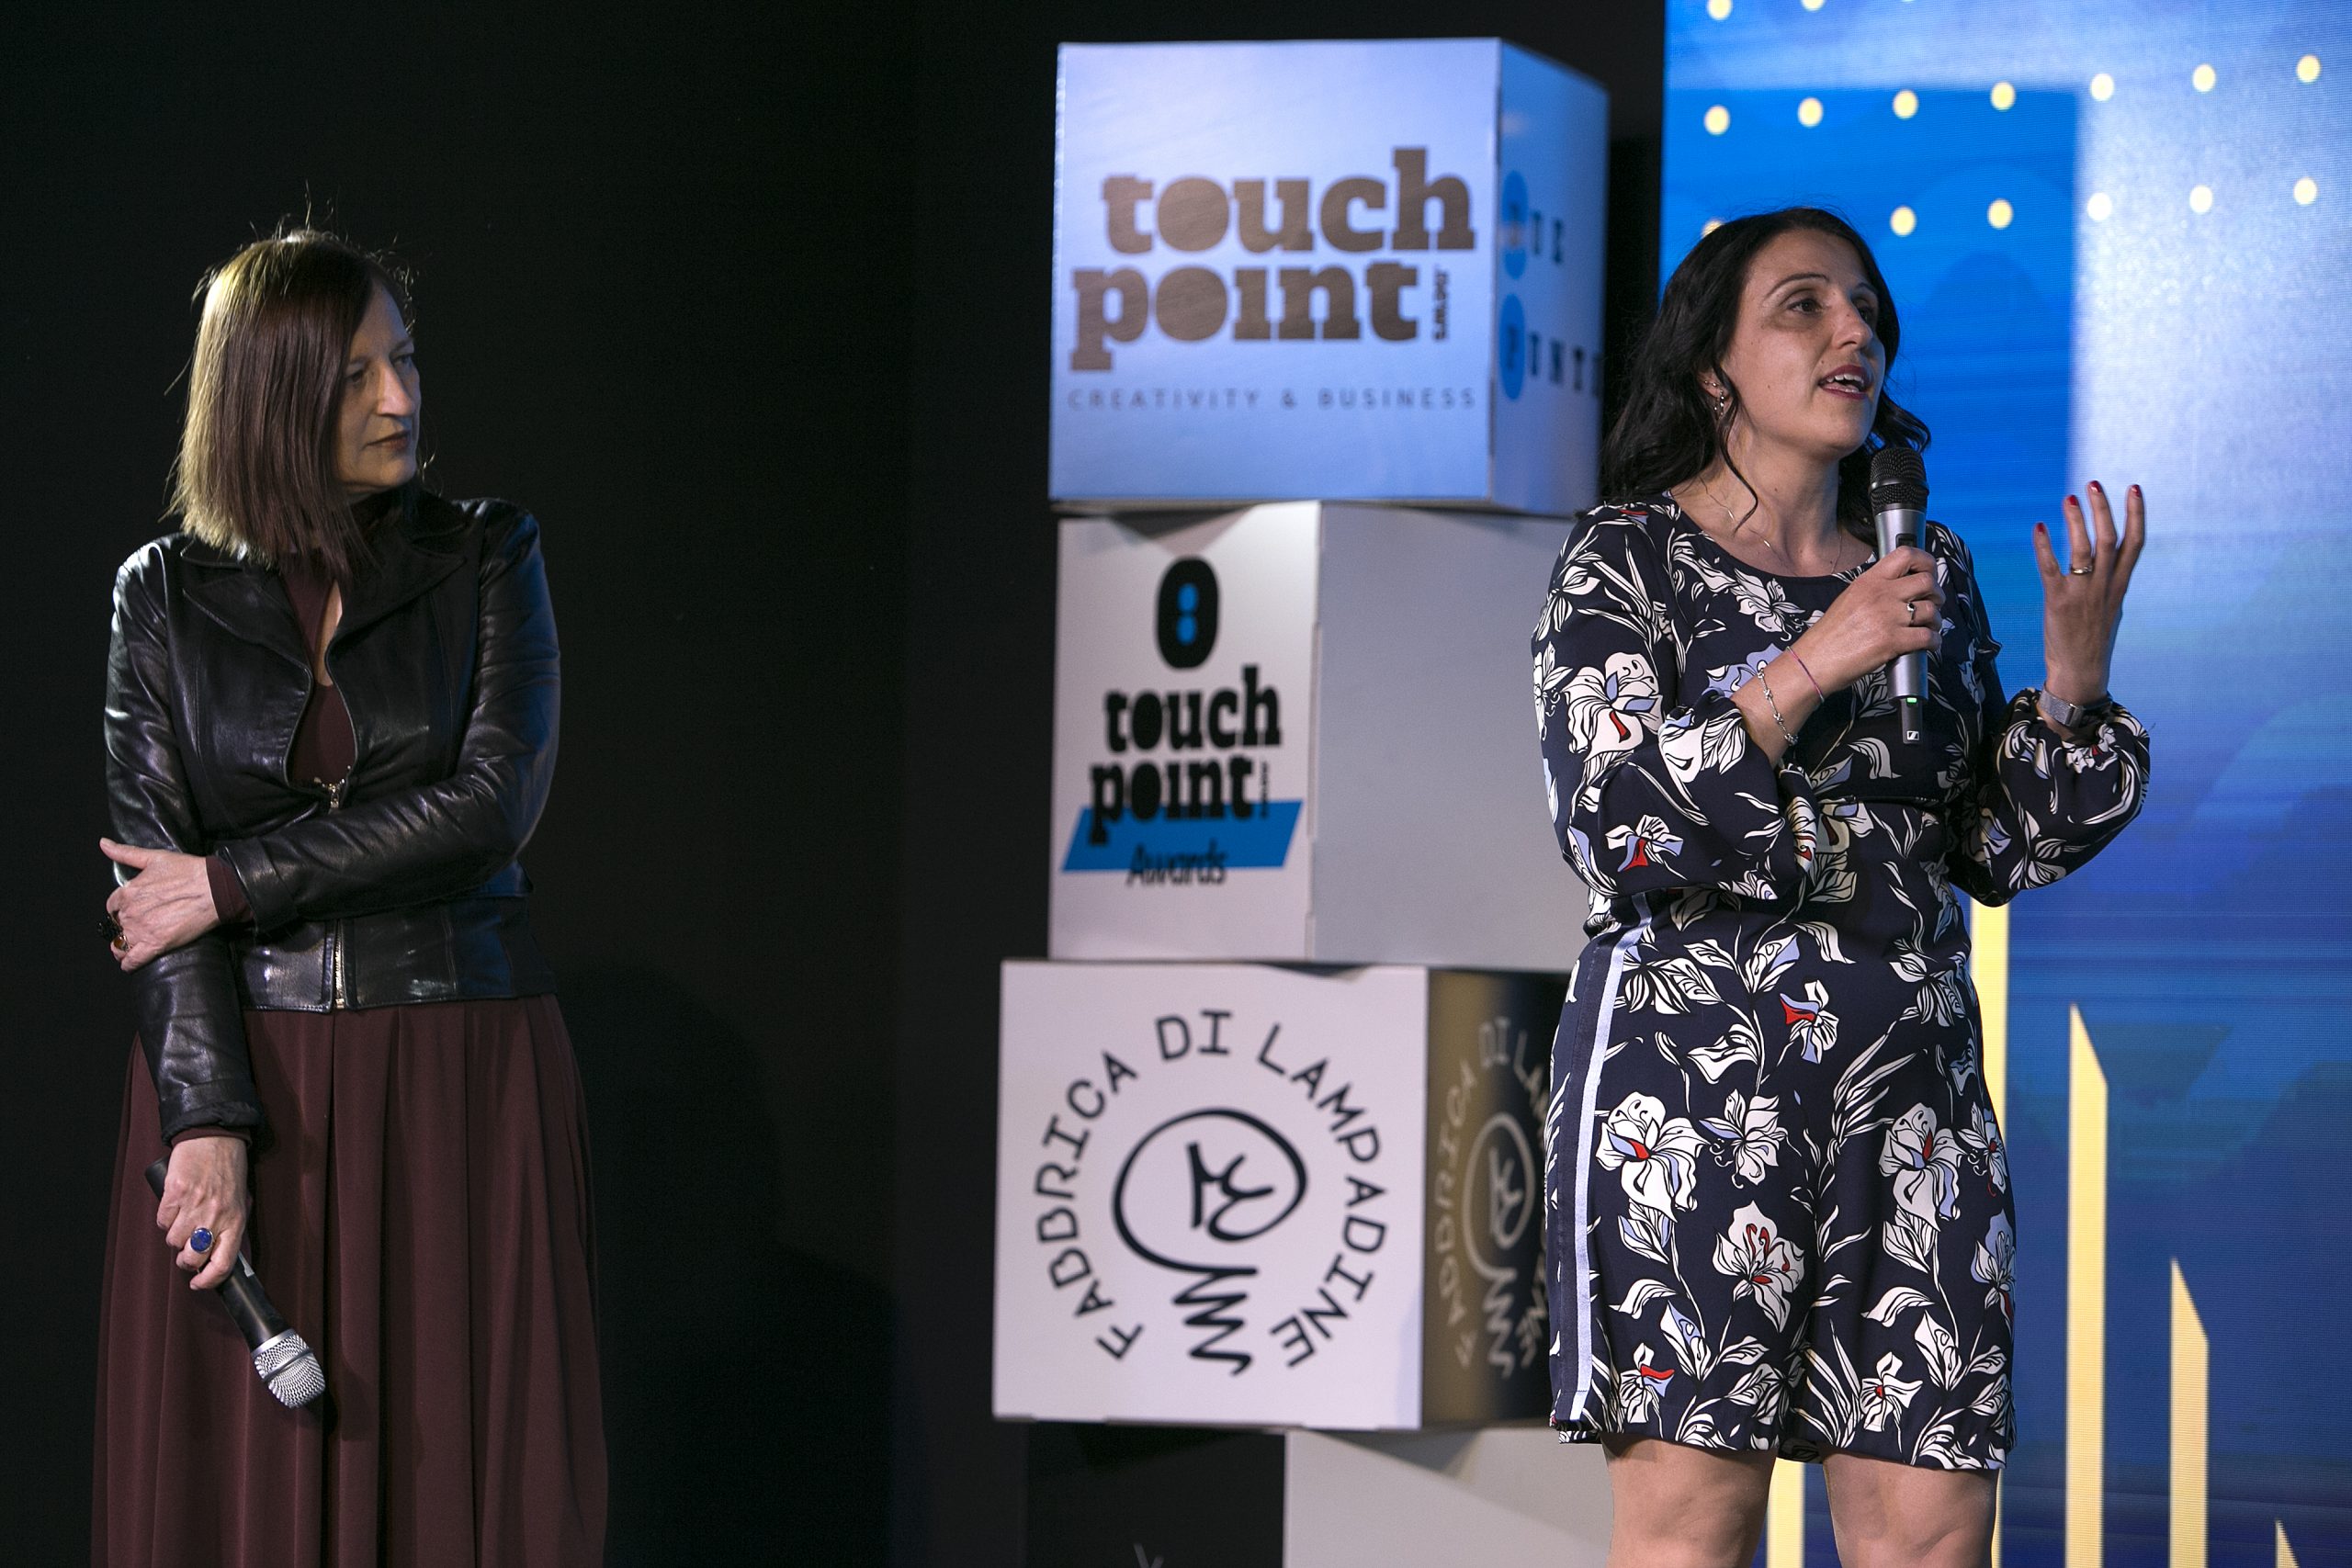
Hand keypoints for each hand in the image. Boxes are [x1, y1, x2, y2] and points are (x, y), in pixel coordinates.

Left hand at [100, 838, 219, 969]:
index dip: (119, 910)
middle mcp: (130, 913)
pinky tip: (129, 964)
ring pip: (119, 945)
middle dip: (121, 928)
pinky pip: (133, 960)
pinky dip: (128, 964)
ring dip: (119, 948)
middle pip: (115, 926)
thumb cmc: (188, 871)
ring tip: (126, 949)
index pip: (112, 906)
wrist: (214, 888)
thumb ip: (125, 852)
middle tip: (134, 929)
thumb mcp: (154, 857)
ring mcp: (142, 930)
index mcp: (127, 892)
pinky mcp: (156, 945)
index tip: (128, 912)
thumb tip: (103, 843)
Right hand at [157, 1134, 249, 1290]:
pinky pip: (162, 1220)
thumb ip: (228, 1228)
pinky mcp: (175, 1194)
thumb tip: (216, 1256)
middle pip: (192, 1258)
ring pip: (174, 1241)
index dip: (208, 1280)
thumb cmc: (228, 1171)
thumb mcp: (239, 1201)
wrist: (215, 1138)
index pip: (223, 1263)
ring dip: (175, 1236)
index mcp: (235, 1221)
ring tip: (184, 1220)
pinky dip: (166, 1217)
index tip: (198, 1283)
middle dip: (186, 1259)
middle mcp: (215, 1216)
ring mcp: (194, 1205)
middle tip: (186, 1251)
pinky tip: (175, 1206)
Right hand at [1789, 544, 1944, 692]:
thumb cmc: (1830, 635)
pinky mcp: (1893, 641)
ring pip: (1931, 610)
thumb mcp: (1850, 598)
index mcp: (1869, 581)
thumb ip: (1875, 589)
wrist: (1815, 660)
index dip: (1925, 561)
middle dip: (1936, 594)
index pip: (1906, 555)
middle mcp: (1880, 594)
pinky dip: (1934, 641)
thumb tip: (1902, 588)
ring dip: (1936, 621)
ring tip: (1929, 627)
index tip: (1928, 570)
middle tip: (1932, 603)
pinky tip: (1928, 644)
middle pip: (1926, 582)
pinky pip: (1928, 637)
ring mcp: (1888, 617)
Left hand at [2035, 481, 2143, 703]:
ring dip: (2076, 521)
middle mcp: (2105, 586)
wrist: (2081, 671)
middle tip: (2093, 484)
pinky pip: (2050, 569)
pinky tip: (2039, 527)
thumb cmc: (2092, 638)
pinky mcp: (2058, 602)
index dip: (2136, 514)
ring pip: (2083, 549)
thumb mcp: (2109, 606)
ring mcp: (2083, 594)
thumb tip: (2106, 559)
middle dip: (2103, 508)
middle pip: (2109, 539)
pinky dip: (2044, 547)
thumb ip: (2109, 581)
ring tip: (2068, 498)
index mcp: (2120, 585)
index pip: (2135, 543)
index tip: (2134, 488)